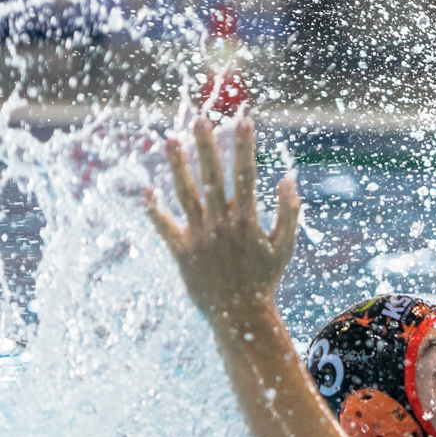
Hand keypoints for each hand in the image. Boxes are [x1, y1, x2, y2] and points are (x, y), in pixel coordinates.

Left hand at [146, 116, 300, 323]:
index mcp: (247, 221)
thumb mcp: (284, 247)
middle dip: (206, 147)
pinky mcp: (181, 252)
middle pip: (212, 178)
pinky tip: (146, 190)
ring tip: (169, 139)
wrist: (239, 316)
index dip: (244, 147)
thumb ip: (289, 213)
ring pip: (185, 195)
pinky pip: (165, 227)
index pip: (245, 176)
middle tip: (200, 120)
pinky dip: (155, 210)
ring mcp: (199, 238)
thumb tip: (289, 179)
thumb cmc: (264, 279)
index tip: (242, 120)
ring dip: (177, 166)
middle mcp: (221, 225)